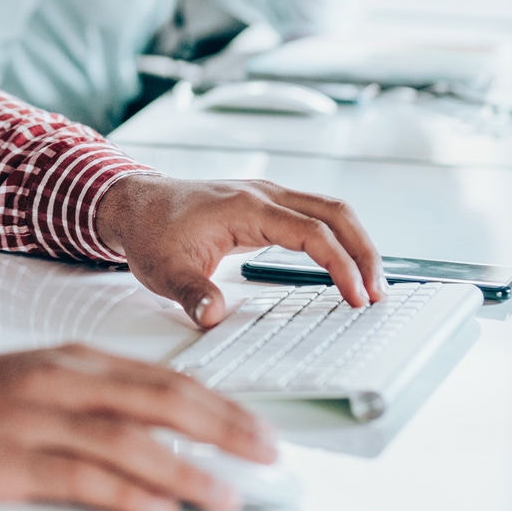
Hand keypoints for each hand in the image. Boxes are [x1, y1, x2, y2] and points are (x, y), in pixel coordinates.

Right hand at [0, 337, 272, 510]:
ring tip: (226, 494)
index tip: (260, 430)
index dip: (221, 406)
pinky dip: (126, 493)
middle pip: (160, 403)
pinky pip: (81, 476)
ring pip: (130, 442)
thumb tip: (161, 426)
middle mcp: (63, 382)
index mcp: (73, 360)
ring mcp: (37, 420)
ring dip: (186, 470)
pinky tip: (157, 508)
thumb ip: (95, 397)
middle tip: (267, 455)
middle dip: (223, 430)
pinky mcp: (12, 460)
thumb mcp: (38, 378)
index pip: (165, 379)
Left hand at [95, 174, 385, 321]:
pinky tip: (344, 266)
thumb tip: (214, 316)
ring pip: (330, 209)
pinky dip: (338, 238)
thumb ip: (191, 294)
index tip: (357, 297)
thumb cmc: (150, 233)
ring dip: (356, 242)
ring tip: (371, 284)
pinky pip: (315, 214)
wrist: (132, 204)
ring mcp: (267, 195)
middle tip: (379, 293)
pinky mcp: (266, 204)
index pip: (312, 233)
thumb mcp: (164, 271)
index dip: (341, 265)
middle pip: (335, 212)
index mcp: (247, 207)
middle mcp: (264, 194)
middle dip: (364, 251)